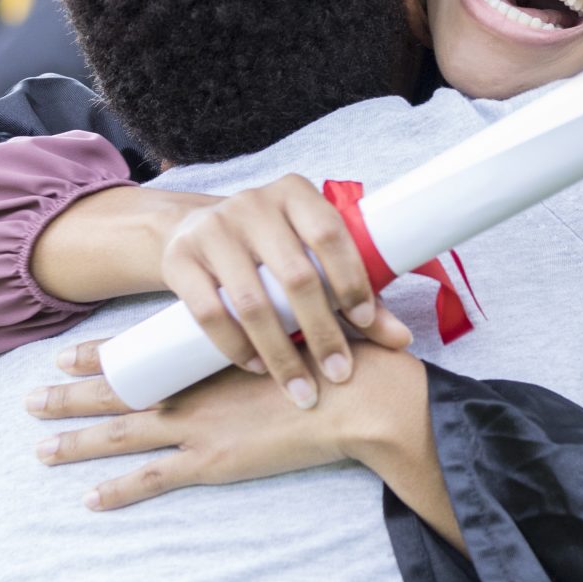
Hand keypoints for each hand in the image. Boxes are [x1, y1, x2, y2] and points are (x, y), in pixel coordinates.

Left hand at [28, 331, 453, 546]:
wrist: (354, 395)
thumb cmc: (335, 357)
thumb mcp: (298, 330)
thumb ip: (277, 327)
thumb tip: (277, 316)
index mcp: (207, 354)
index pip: (139, 353)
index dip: (100, 355)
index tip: (67, 353)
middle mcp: (191, 388)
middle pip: (116, 393)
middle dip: (70, 396)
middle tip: (31, 400)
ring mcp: (196, 427)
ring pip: (119, 435)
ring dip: (76, 441)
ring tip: (39, 447)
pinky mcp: (212, 461)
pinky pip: (152, 479)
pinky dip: (118, 490)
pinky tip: (90, 498)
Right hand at [160, 176, 381, 405]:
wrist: (194, 231)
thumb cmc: (274, 248)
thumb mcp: (315, 256)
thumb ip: (359, 293)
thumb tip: (402, 341)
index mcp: (295, 193)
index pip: (330, 234)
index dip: (351, 280)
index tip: (364, 323)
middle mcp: (253, 204)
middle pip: (296, 276)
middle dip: (322, 332)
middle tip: (338, 374)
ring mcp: (212, 230)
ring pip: (252, 303)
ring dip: (280, 354)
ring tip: (301, 388)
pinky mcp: (180, 259)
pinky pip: (209, 313)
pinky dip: (237, 347)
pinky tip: (257, 368)